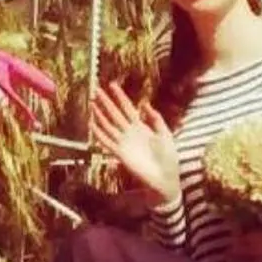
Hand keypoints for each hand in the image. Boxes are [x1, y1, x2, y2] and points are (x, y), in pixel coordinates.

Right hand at [88, 83, 179, 208]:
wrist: (166, 177)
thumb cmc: (169, 157)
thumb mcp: (165, 134)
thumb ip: (156, 119)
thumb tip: (145, 104)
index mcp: (141, 126)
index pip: (128, 107)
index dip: (120, 96)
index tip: (112, 84)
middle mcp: (130, 133)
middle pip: (115, 114)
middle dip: (106, 102)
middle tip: (96, 90)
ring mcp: (124, 143)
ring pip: (108, 126)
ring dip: (100, 115)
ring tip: (92, 104)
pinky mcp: (120, 154)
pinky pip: (107, 142)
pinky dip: (99, 134)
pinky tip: (92, 125)